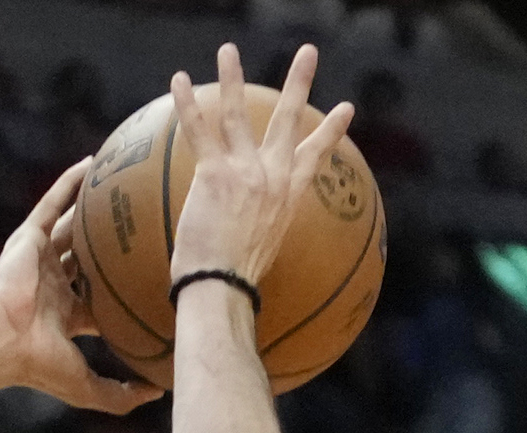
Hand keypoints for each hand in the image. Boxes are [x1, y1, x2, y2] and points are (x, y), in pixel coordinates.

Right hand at [0, 160, 160, 415]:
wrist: (1, 339)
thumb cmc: (39, 364)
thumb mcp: (88, 388)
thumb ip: (121, 396)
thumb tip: (159, 392)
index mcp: (65, 316)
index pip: (99, 299)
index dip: (123, 289)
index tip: (155, 275)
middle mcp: (53, 285)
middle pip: (89, 258)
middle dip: (111, 244)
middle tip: (146, 224)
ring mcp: (39, 260)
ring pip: (72, 227)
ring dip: (92, 207)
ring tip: (122, 184)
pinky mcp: (27, 239)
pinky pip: (51, 204)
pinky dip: (68, 185)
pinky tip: (91, 164)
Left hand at [168, 44, 356, 286]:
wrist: (222, 288)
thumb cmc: (233, 281)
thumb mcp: (260, 248)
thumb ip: (256, 226)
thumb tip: (241, 232)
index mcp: (288, 197)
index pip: (314, 156)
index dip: (330, 131)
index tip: (346, 109)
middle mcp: (273, 178)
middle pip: (288, 120)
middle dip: (299, 82)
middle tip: (308, 52)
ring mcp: (246, 172)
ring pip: (238, 113)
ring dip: (233, 76)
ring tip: (228, 50)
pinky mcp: (215, 173)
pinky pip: (199, 129)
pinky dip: (188, 103)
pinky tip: (180, 78)